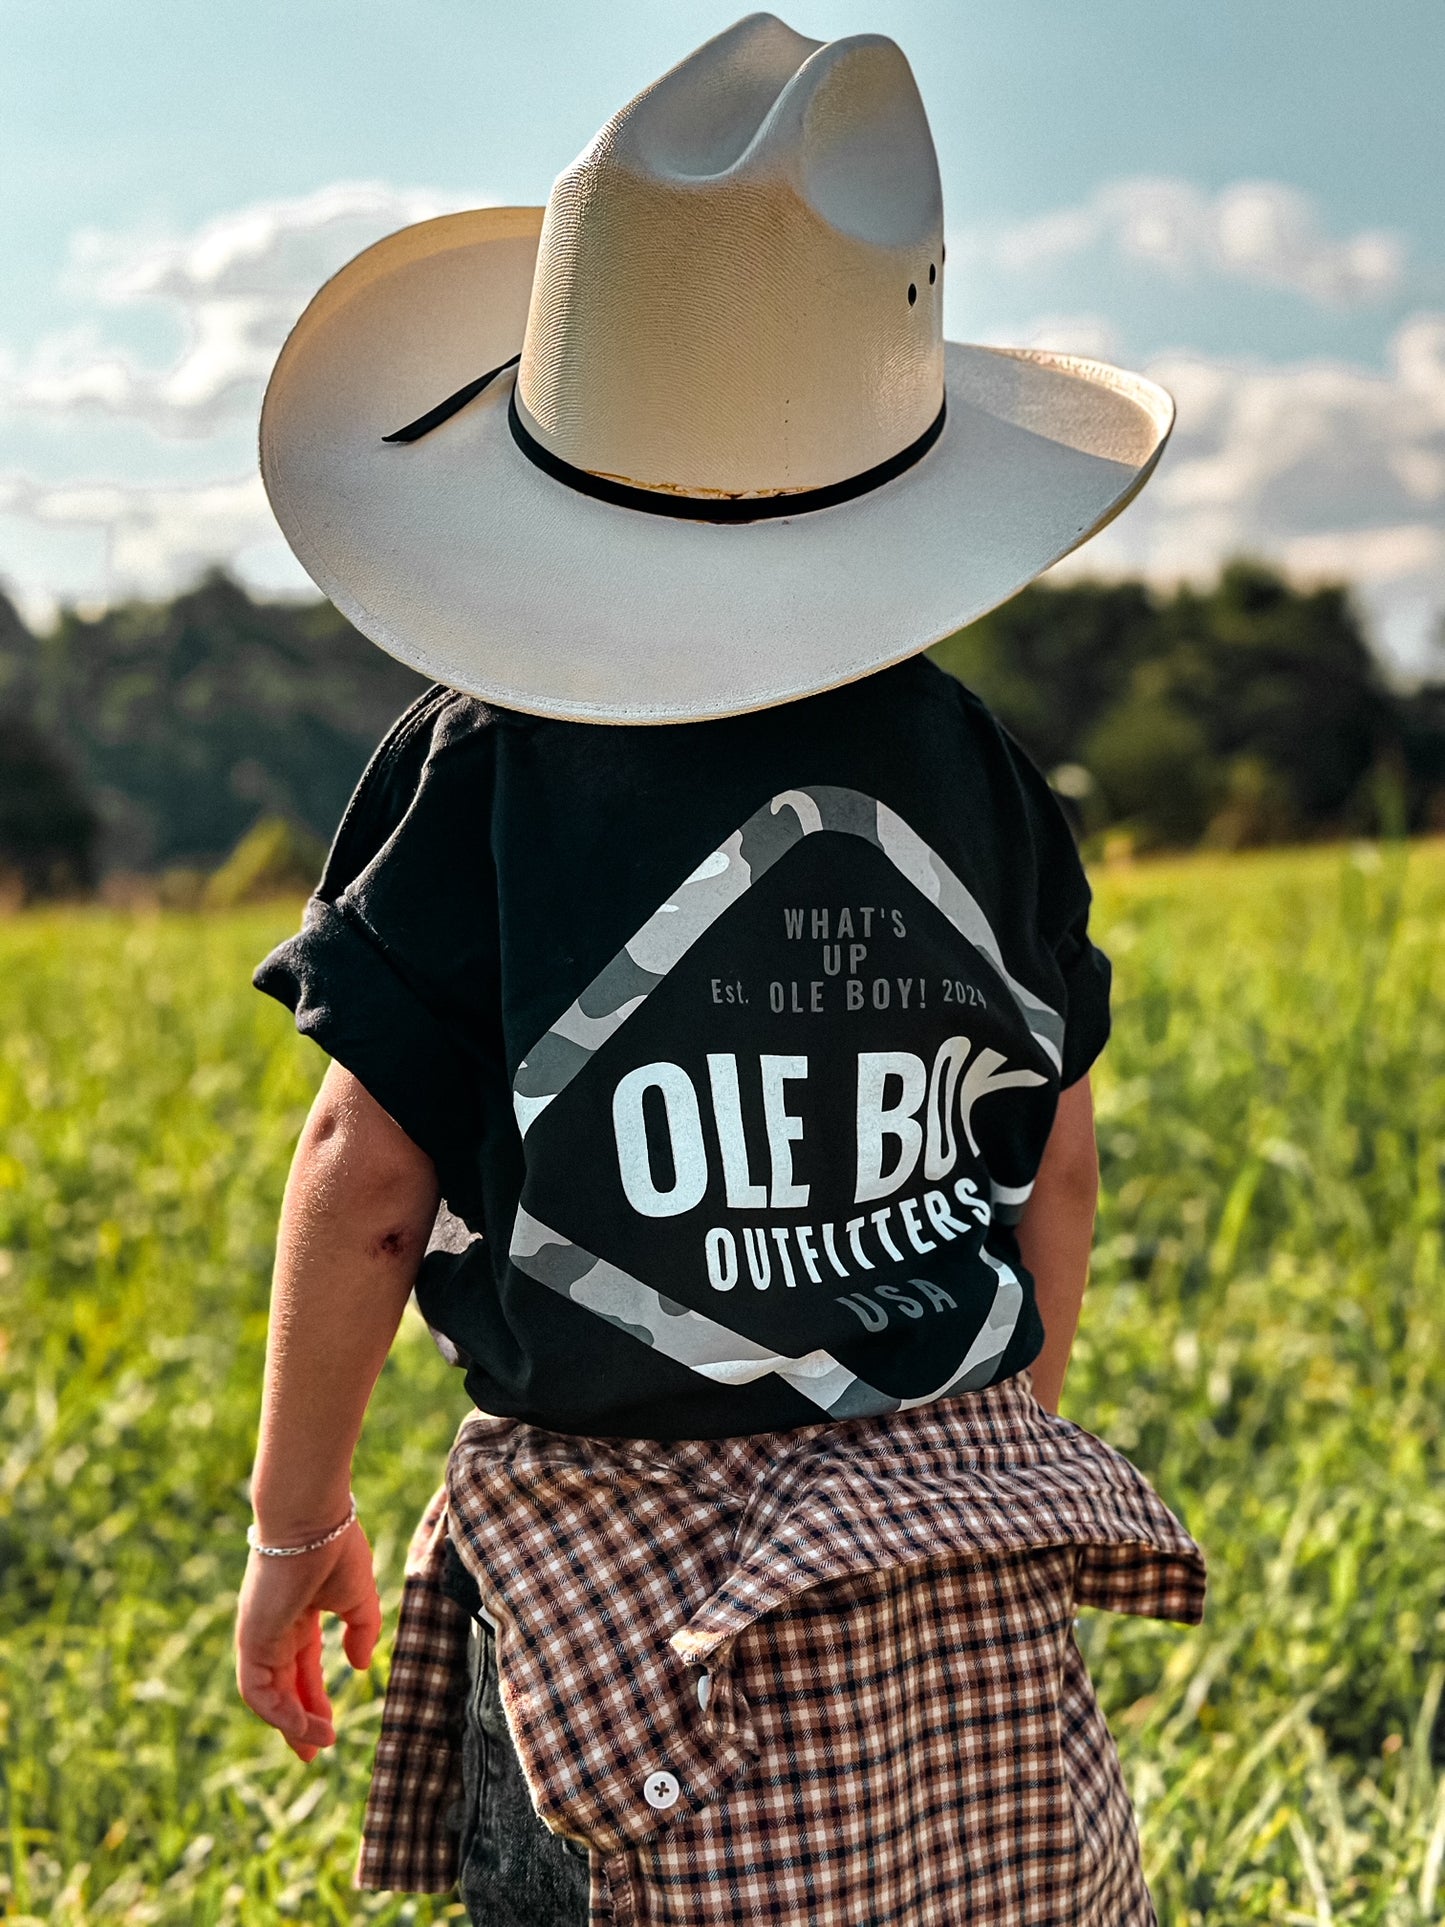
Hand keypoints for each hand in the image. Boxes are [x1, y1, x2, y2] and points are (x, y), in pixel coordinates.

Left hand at [235, 1519, 381, 1760]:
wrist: (312, 1520)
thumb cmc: (336, 1548)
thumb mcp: (359, 1597)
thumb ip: (361, 1631)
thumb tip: (359, 1666)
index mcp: (298, 1616)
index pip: (303, 1668)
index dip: (315, 1699)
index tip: (330, 1730)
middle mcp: (274, 1630)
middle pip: (283, 1687)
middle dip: (299, 1722)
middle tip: (315, 1752)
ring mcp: (259, 1636)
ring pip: (268, 1695)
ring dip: (291, 1723)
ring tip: (317, 1745)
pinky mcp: (250, 1639)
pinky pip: (257, 1690)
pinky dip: (278, 1712)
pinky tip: (303, 1726)